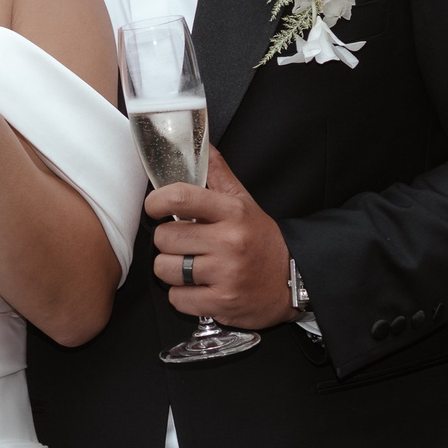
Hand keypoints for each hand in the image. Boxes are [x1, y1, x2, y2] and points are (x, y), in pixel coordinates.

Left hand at [149, 149, 298, 329]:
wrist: (293, 281)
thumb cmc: (262, 242)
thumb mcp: (245, 203)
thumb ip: (219, 175)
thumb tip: (202, 144)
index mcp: (233, 213)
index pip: (180, 198)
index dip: (156, 202)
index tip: (155, 208)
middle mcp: (229, 242)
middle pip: (165, 237)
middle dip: (168, 241)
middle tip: (184, 243)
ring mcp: (225, 274)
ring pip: (165, 269)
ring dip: (171, 270)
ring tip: (191, 267)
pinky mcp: (221, 303)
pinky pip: (177, 298)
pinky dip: (182, 296)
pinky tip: (199, 288)